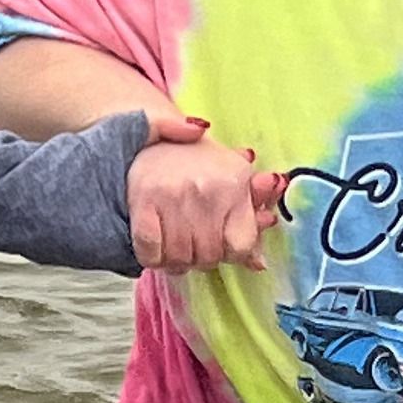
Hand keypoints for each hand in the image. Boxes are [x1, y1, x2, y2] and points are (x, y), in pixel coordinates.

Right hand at [127, 108, 283, 273]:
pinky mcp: (143, 203)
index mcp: (234, 180)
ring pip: (181, 259)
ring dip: (176, 261)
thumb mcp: (229, 175)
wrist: (143, 137)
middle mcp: (207, 189)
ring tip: (174, 247)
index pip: (241, 245)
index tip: (221, 246)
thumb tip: (259, 264)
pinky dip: (153, 258)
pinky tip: (155, 248)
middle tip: (193, 246)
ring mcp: (174, 196)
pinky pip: (152, 253)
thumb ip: (249, 217)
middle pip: (209, 256)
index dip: (230, 253)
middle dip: (201, 259)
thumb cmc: (189, 160)